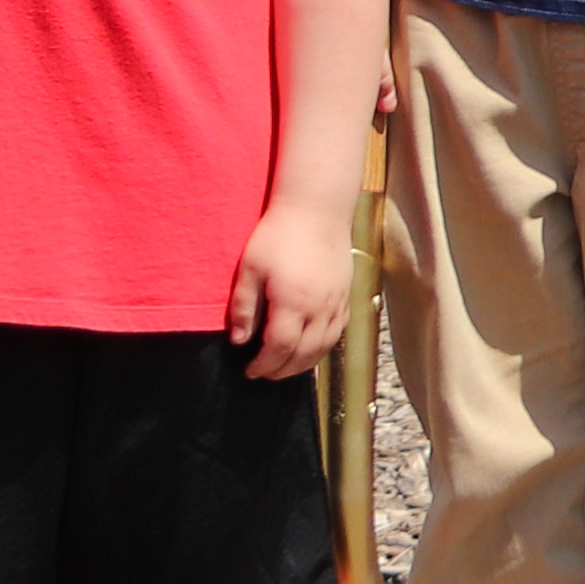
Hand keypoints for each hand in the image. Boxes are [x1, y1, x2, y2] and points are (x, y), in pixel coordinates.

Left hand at [231, 194, 354, 380]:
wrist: (317, 209)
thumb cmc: (278, 234)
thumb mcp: (250, 268)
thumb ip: (245, 307)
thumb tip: (239, 340)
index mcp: (293, 302)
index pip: (279, 348)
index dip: (264, 365)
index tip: (250, 371)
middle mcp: (319, 307)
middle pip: (304, 354)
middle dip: (282, 370)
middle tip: (265, 374)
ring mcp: (336, 302)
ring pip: (324, 346)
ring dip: (304, 363)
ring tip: (286, 367)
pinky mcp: (346, 294)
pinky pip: (337, 330)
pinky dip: (323, 346)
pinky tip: (311, 347)